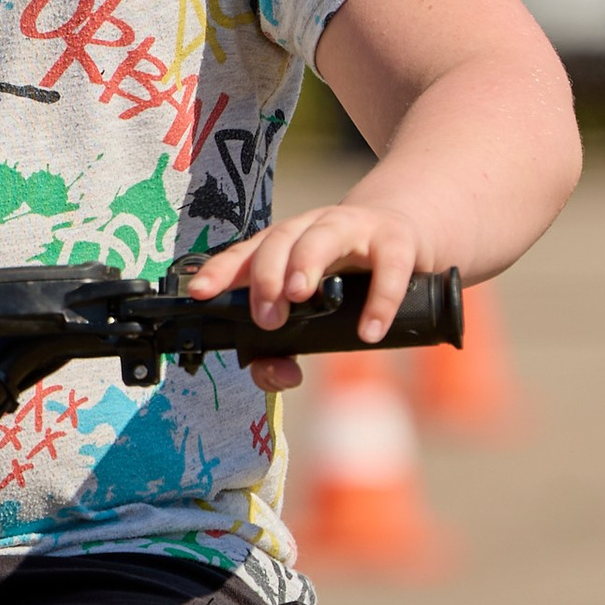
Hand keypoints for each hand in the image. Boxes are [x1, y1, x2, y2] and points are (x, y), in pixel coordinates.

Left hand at [179, 196, 427, 393]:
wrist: (403, 236)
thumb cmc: (347, 275)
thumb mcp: (314, 304)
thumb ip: (288, 343)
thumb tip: (278, 375)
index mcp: (285, 244)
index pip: (246, 254)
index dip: (221, 271)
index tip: (200, 293)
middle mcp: (312, 229)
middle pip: (278, 241)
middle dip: (266, 277)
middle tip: (266, 317)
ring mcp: (353, 229)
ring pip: (322, 236)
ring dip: (305, 264)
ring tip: (299, 296)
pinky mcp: (395, 240)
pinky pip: (388, 264)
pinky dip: (380, 299)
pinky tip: (369, 331)